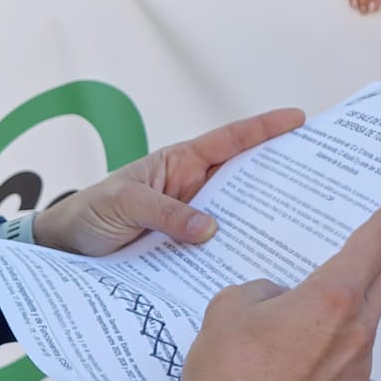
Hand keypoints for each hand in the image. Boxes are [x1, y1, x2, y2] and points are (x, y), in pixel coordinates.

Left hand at [33, 108, 303, 256]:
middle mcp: (193, 189)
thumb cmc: (89, 212)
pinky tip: (256, 261)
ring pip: (235, 215)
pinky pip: (217, 247)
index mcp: (181, 163)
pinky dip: (235, 250)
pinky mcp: (185, 249)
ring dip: (261, 219)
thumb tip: (210, 228)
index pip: (230, 140)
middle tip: (317, 177)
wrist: (64, 252)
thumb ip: (165, 212)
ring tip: (298, 226)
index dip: (264, 129)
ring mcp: (191, 219)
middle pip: (244, 178)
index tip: (299, 119)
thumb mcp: (124, 203)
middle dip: (278, 174)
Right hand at [183, 181, 380, 380]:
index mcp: (332, 299)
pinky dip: (335, 342)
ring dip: (356, 300)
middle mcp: (355, 332)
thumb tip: (281, 300)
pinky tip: (302, 348)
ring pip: (365, 320)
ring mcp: (356, 369)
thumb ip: (265, 289)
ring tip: (327, 293)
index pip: (376, 242)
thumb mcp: (231, 307)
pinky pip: (348, 356)